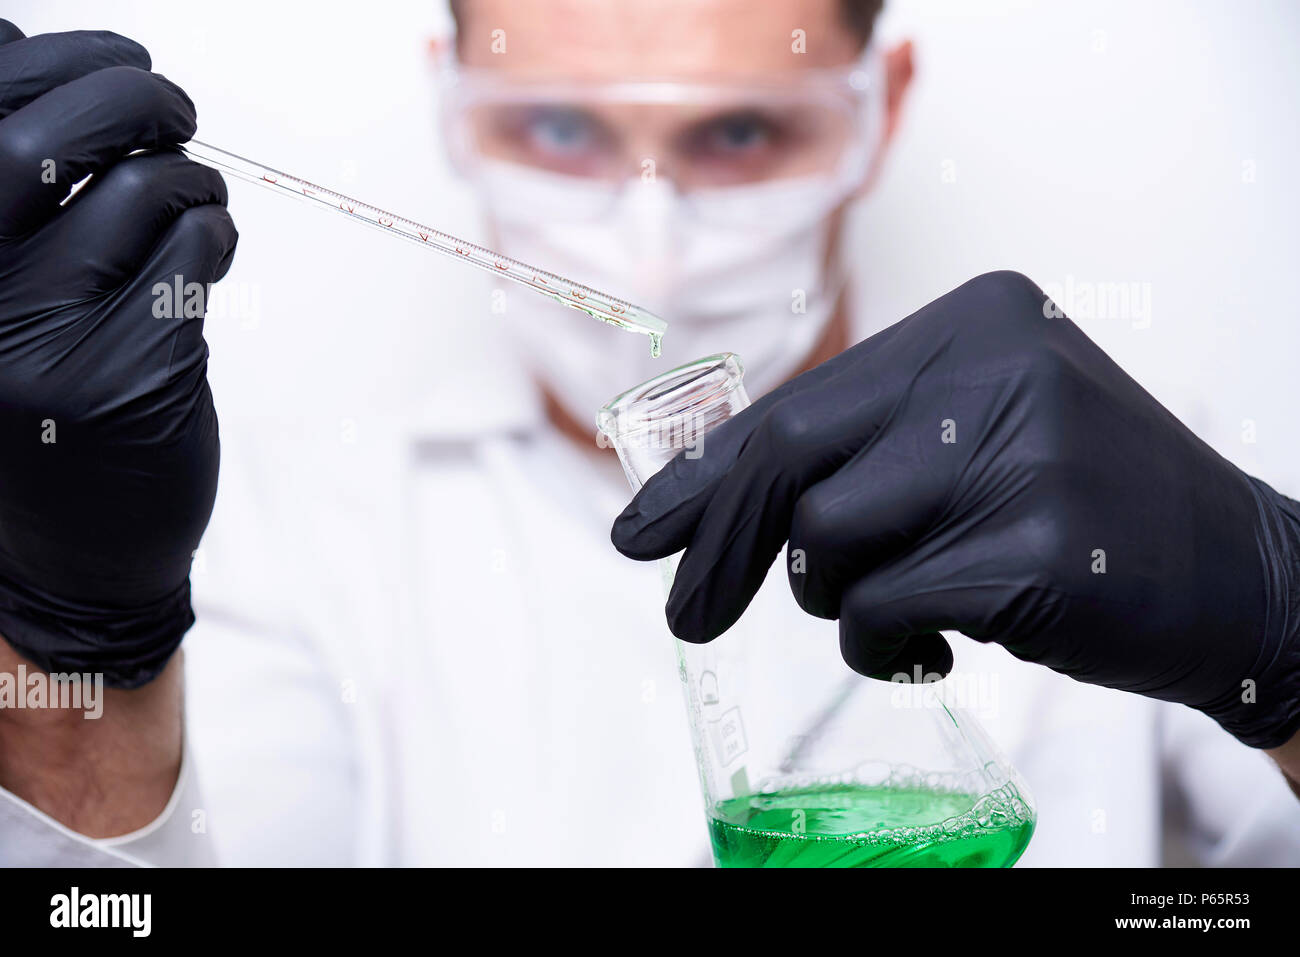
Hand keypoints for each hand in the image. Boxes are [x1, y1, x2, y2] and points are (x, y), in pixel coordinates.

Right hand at [0, 22, 235, 686]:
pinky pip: (191, 254)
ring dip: (186, 176)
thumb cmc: (33, 413)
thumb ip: (7, 196)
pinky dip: (213, 233)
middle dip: (124, 92)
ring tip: (192, 199)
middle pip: (35, 139)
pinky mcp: (121, 378)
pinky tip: (203, 256)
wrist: (67, 563)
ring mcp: (31, 342)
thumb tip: (23, 44)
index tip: (111, 56)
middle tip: (171, 104)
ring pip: (134, 192)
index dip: (45, 60)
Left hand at [613, 271, 1299, 748]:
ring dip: (843, 599)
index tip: (643, 533)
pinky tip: (942, 644)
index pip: (798, 404)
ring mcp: (1024, 451)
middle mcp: (995, 363)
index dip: (705, 478)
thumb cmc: (1083, 511)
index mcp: (972, 320)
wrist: (1246, 576)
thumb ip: (859, 455)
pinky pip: (883, 609)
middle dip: (720, 547)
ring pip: (826, 543)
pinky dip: (890, 644)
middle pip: (788, 461)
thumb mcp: (975, 444)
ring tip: (910, 607)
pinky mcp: (1040, 545)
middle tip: (686, 613)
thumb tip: (707, 509)